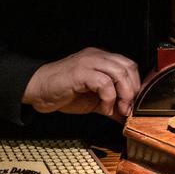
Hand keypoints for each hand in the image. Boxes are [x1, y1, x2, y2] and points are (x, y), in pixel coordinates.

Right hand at [22, 48, 141, 121]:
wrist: (38, 90)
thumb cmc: (63, 92)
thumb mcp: (94, 101)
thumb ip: (112, 105)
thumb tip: (127, 116)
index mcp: (102, 59)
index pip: (129, 66)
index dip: (136, 85)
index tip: (133, 104)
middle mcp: (97, 57)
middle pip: (128, 67)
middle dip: (132, 91)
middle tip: (126, 108)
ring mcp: (88, 62)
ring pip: (119, 72)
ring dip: (123, 94)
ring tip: (116, 109)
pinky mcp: (80, 72)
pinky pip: (104, 82)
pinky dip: (108, 98)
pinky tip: (103, 108)